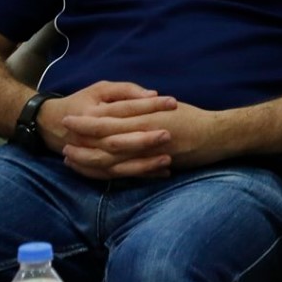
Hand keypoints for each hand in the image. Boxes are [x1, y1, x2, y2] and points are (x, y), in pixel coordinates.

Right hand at [39, 81, 176, 177]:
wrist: (49, 124)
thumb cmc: (82, 102)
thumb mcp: (100, 89)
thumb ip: (125, 90)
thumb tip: (152, 95)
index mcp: (92, 113)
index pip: (125, 108)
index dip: (149, 106)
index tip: (172, 102)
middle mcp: (89, 137)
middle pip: (118, 140)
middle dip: (145, 139)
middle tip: (169, 134)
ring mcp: (90, 155)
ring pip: (117, 163)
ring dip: (143, 163)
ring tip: (168, 160)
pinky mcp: (95, 168)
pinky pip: (117, 175)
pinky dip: (139, 175)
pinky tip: (161, 173)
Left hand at [60, 99, 225, 177]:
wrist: (219, 135)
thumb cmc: (194, 118)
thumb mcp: (166, 107)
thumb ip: (144, 109)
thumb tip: (125, 108)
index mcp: (145, 116)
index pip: (108, 119)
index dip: (86, 122)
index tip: (69, 120)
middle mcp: (144, 134)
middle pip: (104, 141)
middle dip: (81, 143)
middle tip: (62, 143)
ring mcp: (150, 153)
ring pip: (112, 160)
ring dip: (89, 160)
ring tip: (71, 159)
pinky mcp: (156, 166)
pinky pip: (127, 172)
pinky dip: (109, 173)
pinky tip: (97, 172)